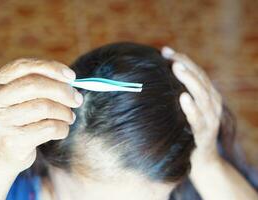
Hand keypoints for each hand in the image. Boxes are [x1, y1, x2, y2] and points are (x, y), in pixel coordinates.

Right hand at [0, 58, 83, 173]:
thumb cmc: (16, 121)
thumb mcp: (18, 99)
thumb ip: (38, 84)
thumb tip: (70, 81)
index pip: (24, 66)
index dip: (51, 68)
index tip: (71, 76)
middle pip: (34, 85)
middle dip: (63, 91)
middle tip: (77, 99)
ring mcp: (0, 122)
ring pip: (44, 107)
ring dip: (65, 112)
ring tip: (69, 117)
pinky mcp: (12, 141)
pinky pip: (49, 128)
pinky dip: (62, 128)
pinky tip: (62, 129)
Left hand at [161, 47, 222, 162]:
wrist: (201, 160)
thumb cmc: (189, 131)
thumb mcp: (186, 110)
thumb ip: (178, 94)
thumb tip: (156, 77)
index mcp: (208, 97)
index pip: (198, 73)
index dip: (184, 60)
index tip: (166, 51)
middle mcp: (212, 105)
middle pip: (201, 80)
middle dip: (186, 66)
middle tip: (170, 56)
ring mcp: (210, 120)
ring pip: (203, 95)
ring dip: (190, 80)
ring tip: (177, 68)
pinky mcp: (204, 135)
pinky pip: (198, 119)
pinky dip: (192, 108)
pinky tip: (183, 97)